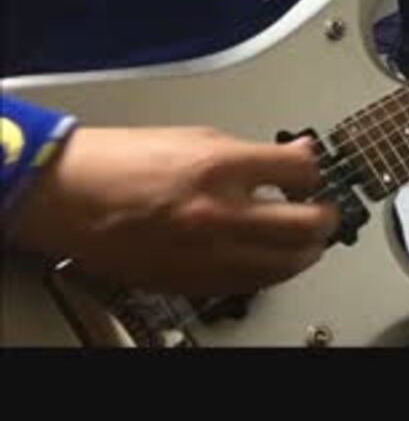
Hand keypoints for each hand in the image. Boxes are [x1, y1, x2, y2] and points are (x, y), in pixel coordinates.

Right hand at [6, 127, 338, 295]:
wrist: (69, 197)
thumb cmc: (122, 163)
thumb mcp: (196, 137)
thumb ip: (253, 151)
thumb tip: (297, 155)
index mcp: (220, 167)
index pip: (300, 173)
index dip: (315, 173)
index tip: (313, 174)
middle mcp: (220, 213)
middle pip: (308, 225)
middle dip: (327, 217)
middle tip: (326, 212)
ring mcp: (208, 253)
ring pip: (287, 264)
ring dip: (307, 251)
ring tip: (307, 239)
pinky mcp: (195, 281)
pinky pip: (253, 283)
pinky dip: (272, 270)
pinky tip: (272, 257)